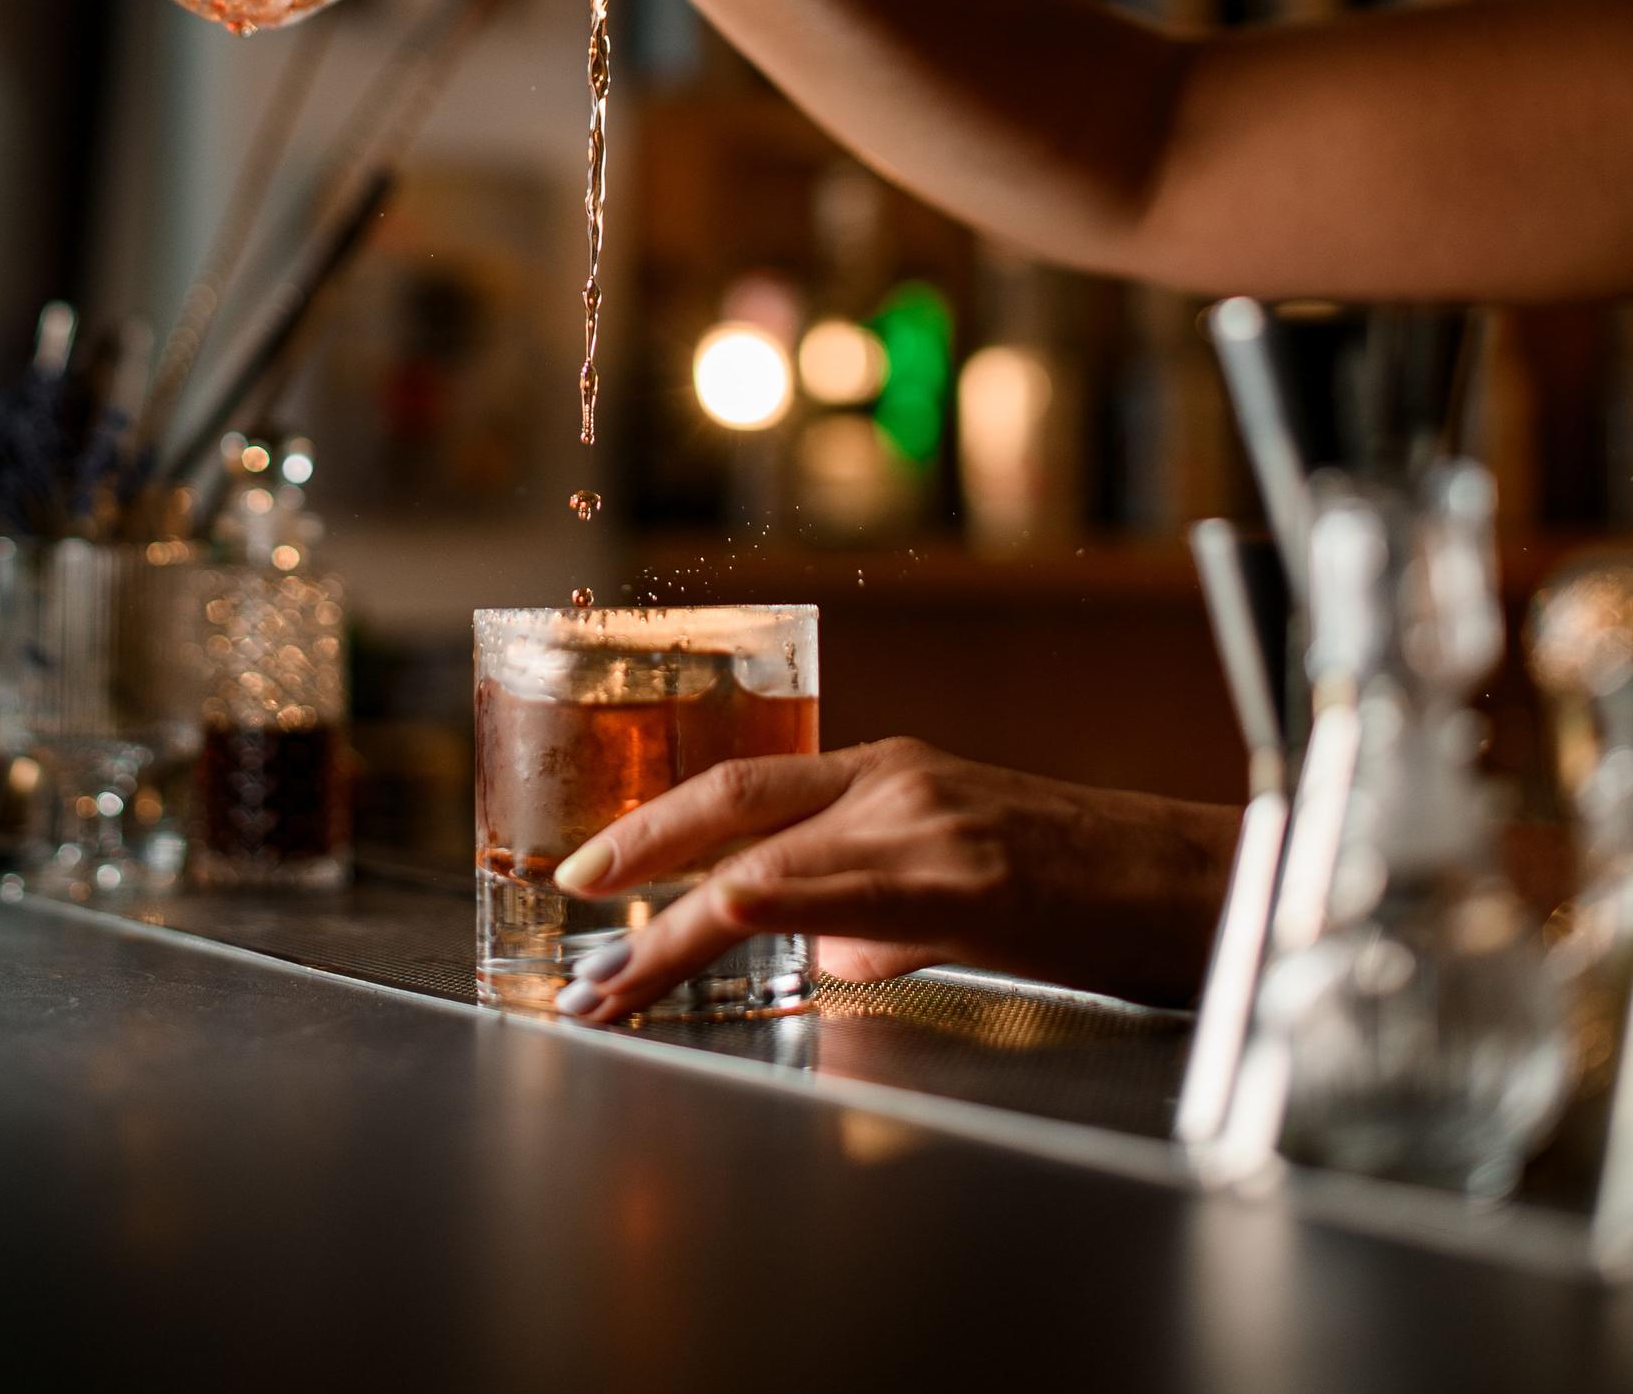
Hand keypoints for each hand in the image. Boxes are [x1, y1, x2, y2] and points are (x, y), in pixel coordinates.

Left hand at [547, 737, 1238, 1021]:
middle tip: (567, 905)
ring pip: (769, 860)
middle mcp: (897, 784)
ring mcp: (930, 825)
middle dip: (638, 854)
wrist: (1197, 884)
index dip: (658, 824)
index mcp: (892, 775)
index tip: (591, 871)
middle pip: (735, 805)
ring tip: (612, 990)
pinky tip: (723, 914)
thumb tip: (822, 956)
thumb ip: (882, 914)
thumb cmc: (1090, 890)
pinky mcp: (971, 879)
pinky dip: (773, 903)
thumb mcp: (967, 885)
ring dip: (675, 932)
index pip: (745, 788)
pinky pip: (849, 890)